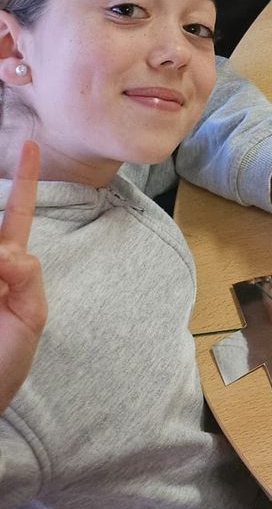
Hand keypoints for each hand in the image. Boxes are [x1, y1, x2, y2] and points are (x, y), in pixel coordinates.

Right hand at [0, 141, 47, 412]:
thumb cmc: (2, 363)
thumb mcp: (30, 317)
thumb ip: (25, 278)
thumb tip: (7, 250)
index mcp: (7, 265)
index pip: (16, 213)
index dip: (25, 180)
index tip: (31, 145)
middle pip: (1, 238)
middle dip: (3, 264)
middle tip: (0, 297)